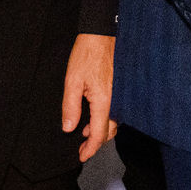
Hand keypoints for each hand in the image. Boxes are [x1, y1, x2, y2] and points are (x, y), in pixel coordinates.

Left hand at [61, 34, 116, 163]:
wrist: (101, 34)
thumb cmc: (87, 54)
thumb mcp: (72, 81)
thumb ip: (70, 107)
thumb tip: (69, 128)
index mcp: (105, 101)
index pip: (100, 134)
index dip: (90, 148)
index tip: (81, 156)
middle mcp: (117, 100)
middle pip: (109, 131)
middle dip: (96, 142)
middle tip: (82, 147)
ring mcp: (120, 94)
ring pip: (114, 122)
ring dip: (101, 130)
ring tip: (85, 131)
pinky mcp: (120, 88)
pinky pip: (116, 111)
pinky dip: (105, 118)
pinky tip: (94, 116)